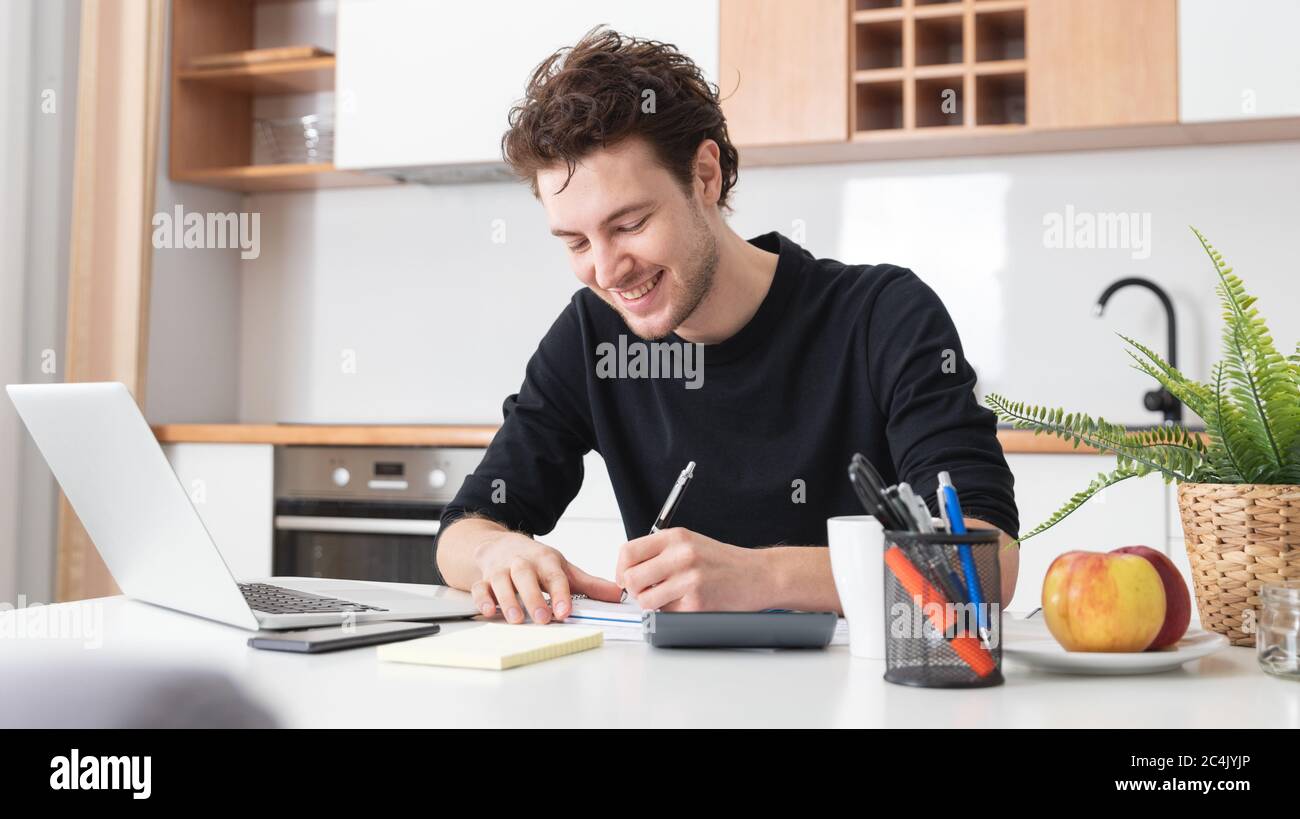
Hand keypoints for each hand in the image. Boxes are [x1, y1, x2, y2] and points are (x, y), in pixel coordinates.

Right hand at [470, 531, 621, 623]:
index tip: (565, 611)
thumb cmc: (535, 560)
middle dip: (533, 598)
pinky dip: (483, 599)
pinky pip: (480, 587)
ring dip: (508, 600)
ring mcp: (501, 570)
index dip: (560, 593)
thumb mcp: (563, 568)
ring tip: (517, 620)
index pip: (554, 575)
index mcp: (545, 560)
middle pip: (526, 576)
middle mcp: (522, 563)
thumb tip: (617, 595)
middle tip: (543, 619)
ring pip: (501, 581)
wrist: (500, 545)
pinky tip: (489, 611)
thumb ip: (589, 584)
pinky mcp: (484, 578)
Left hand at [615, 527, 769, 610]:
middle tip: (647, 591)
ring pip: (646, 600)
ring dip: (652, 604)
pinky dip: (672, 612)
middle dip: (635, 590)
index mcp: (676, 537)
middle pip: (632, 578)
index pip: (628, 552)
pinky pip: (667, 614)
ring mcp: (690, 580)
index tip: (626, 577)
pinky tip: (687, 603)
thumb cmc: (724, 562)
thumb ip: (660, 552)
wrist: (758, 575)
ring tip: (669, 598)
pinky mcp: (697, 603)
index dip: (621, 569)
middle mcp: (681, 555)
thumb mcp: (690, 543)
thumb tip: (628, 570)